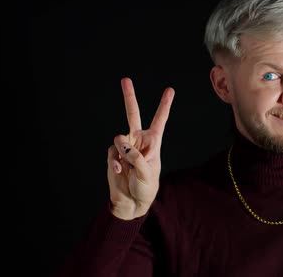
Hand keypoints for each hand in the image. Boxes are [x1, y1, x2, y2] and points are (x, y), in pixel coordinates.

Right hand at [107, 78, 174, 219]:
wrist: (131, 202)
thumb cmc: (146, 188)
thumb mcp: (148, 173)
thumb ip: (136, 156)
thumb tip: (121, 143)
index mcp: (153, 142)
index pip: (160, 120)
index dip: (164, 105)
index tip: (170, 90)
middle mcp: (138, 140)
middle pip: (133, 114)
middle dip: (129, 97)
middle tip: (125, 79)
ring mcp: (124, 146)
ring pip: (120, 137)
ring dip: (124, 152)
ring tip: (128, 166)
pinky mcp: (113, 154)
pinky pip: (112, 151)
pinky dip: (116, 162)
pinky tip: (119, 171)